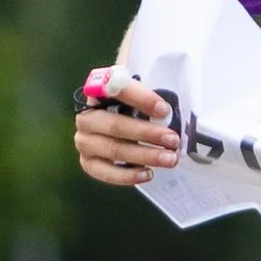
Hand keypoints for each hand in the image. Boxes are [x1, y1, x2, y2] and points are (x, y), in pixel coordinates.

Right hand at [75, 69, 179, 186]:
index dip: (139, 97)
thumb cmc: (136, 105)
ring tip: (169, 159)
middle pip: (114, 125)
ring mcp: (84, 141)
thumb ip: (152, 85)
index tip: (164, 109)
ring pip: (113, 149)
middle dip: (147, 133)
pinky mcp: (88, 163)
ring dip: (144, 155)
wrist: (121, 125)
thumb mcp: (143, 89)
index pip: (113, 88)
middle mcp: (87, 116)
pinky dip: (127, 175)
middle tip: (173, 139)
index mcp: (98, 91)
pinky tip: (148, 174)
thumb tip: (175, 94)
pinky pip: (105, 172)